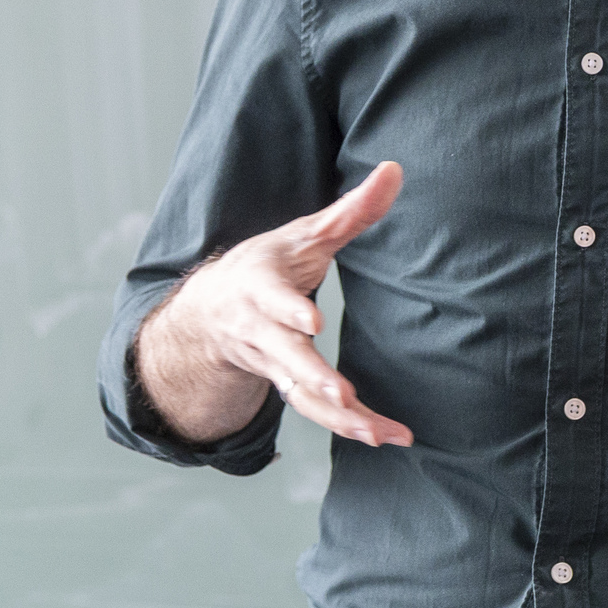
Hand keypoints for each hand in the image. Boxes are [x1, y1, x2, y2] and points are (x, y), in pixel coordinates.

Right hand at [140, 164, 414, 448]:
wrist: (211, 309)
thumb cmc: (267, 264)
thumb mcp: (302, 232)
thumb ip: (350, 209)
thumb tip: (395, 170)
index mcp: (259, 286)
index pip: (270, 298)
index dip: (288, 309)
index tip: (311, 321)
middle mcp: (260, 330)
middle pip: (283, 357)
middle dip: (311, 376)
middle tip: (341, 394)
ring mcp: (270, 364)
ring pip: (299, 395)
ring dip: (337, 418)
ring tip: (377, 434)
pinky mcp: (286, 386)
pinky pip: (314, 412)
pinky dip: (347, 426)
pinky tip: (385, 436)